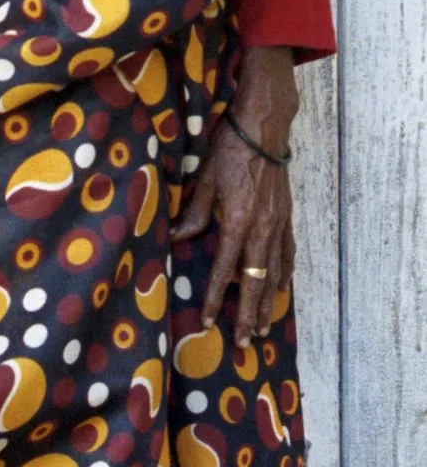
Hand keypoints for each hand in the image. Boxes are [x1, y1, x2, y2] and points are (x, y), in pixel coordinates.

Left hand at [171, 46, 297, 346]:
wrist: (264, 125)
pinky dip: (284, 274)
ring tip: (263, 327)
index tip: (209, 321)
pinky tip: (281, 287)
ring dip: (269, 302)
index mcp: (237, 220)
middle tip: (245, 341)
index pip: (225, 269)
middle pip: (255, 281)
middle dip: (249, 314)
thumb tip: (179, 239)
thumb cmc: (230, 148)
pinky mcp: (287, 215)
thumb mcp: (204, 178)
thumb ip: (194, 213)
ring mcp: (278, 223)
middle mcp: (262, 228)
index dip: (215, 298)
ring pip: (275, 273)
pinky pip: (288, 253)